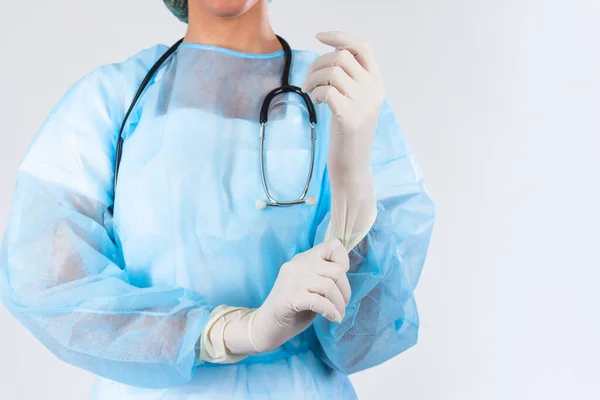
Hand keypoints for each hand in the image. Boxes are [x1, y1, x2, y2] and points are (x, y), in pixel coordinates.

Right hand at [249, 239, 350, 351]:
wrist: (266, 327)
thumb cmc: (293, 309)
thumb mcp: (311, 287)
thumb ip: (324, 276)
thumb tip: (345, 272)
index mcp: (303, 259)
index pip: (331, 245)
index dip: (343, 261)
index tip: (340, 281)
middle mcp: (296, 265)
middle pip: (336, 269)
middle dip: (345, 290)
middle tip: (343, 305)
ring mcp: (291, 280)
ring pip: (328, 286)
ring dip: (339, 304)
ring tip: (338, 314)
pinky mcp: (288, 297)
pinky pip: (319, 301)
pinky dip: (331, 311)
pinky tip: (333, 318)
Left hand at [302, 31, 383, 180]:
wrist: (353, 167)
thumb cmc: (347, 136)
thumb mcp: (355, 104)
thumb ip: (348, 81)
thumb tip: (327, 57)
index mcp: (376, 84)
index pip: (362, 47)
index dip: (339, 37)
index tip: (318, 37)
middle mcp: (373, 90)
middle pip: (341, 56)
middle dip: (317, 64)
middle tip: (308, 81)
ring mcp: (363, 104)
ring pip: (332, 71)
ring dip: (313, 78)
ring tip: (309, 92)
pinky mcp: (349, 117)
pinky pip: (326, 90)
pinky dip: (315, 93)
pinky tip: (316, 102)